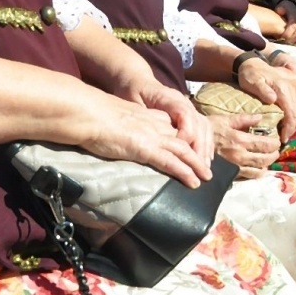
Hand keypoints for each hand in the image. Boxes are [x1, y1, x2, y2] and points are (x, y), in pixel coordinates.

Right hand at [76, 93, 210, 187]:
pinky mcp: (146, 149)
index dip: (185, 139)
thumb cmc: (96, 116)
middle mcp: (155, 126)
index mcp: (148, 117)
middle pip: (184, 140)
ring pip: (183, 152)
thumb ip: (128, 126)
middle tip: (206, 166)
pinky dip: (184, 172)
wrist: (89, 113)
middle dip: (197, 153)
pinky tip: (193, 181)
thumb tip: (126, 136)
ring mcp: (152, 137)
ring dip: (197, 165)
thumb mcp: (118, 118)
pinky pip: (171, 162)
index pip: (173, 128)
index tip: (192, 149)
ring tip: (206, 177)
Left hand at [134, 82, 214, 169]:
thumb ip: (141, 116)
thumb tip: (146, 135)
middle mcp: (183, 102)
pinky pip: (204, 128)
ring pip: (204, 127)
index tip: (181, 150)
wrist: (137, 81)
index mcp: (168, 98)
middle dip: (200, 146)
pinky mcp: (189, 114)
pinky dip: (206, 143)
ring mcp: (188, 107)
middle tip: (199, 167)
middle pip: (199, 123)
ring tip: (204, 166)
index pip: (185, 114)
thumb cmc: (132, 92)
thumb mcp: (132, 101)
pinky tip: (205, 157)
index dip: (186, 133)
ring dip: (206, 147)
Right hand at [207, 113, 281, 177]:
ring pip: (258, 170)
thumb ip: (244, 119)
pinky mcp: (230, 173)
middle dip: (274, 155)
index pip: (265, 144)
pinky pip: (248, 176)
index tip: (277, 141)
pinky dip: (257, 173)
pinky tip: (258, 168)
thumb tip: (260, 117)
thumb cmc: (209, 128)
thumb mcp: (226, 120)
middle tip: (276, 151)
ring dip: (267, 165)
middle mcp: (239, 155)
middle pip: (265, 159)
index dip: (275, 144)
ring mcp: (235, 166)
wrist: (192, 142)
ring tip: (268, 159)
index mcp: (240, 140)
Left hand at [238, 58, 295, 136]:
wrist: (253, 63)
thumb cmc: (251, 74)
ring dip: (294, 123)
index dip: (289, 129)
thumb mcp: (252, 81)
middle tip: (283, 138)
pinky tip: (285, 122)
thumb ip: (262, 90)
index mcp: (284, 89)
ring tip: (283, 132)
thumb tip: (272, 99)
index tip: (283, 139)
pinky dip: (294, 116)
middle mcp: (294, 88)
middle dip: (292, 128)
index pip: (292, 113)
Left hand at [278, 3, 295, 45]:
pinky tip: (294, 49)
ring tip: (288, 47)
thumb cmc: (285, 11)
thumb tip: (280, 11)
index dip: (288, 33)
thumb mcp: (282, 7)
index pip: (294, 26)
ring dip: (295, 44)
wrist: (293, 11)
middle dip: (290, 40)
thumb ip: (280, 9)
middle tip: (283, 44)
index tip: (281, 37)